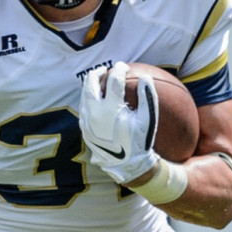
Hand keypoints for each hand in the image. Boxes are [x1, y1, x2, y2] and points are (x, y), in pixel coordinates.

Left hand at [77, 62, 158, 185]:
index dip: (119, 70)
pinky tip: (95, 98)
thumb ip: (147, 97)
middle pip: (90, 84)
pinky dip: (88, 98)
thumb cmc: (140, 141)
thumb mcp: (148, 120)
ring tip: (98, 80)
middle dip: (97, 73)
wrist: (125, 165)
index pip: (113, 82)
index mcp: (111, 111)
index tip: (124, 66)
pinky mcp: (83, 128)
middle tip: (105, 70)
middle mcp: (95, 114)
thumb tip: (146, 77)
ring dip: (90, 84)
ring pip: (84, 94)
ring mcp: (86, 121)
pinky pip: (83, 107)